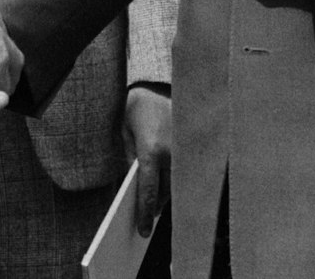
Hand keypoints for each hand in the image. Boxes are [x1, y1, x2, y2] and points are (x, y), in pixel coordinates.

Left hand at [122, 86, 172, 236]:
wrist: (156, 83)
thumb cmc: (135, 108)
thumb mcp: (125, 134)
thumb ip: (130, 160)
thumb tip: (135, 187)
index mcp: (151, 150)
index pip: (149, 191)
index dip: (146, 213)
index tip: (143, 231)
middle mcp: (171, 152)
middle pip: (166, 192)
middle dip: (158, 207)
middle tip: (148, 223)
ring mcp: (183, 149)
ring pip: (178, 183)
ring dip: (168, 195)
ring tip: (158, 208)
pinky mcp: (190, 145)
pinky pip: (183, 170)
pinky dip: (176, 180)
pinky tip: (168, 188)